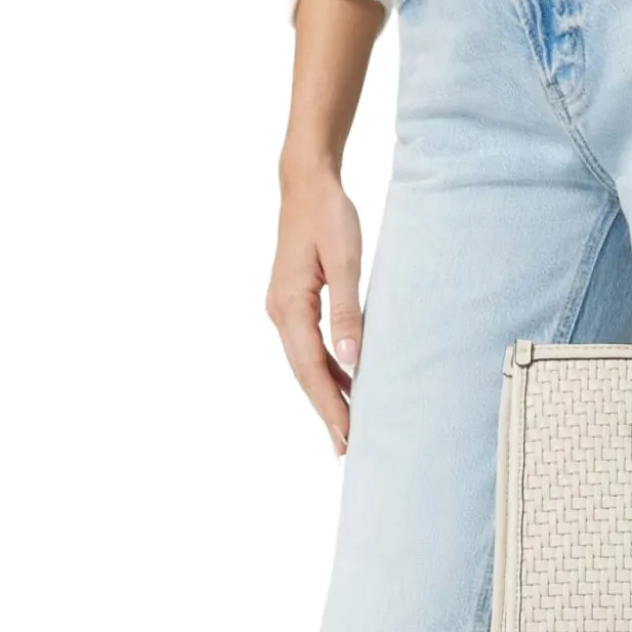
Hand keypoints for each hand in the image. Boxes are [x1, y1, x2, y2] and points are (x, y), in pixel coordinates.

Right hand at [265, 161, 361, 455]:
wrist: (306, 182)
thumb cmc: (329, 215)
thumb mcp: (346, 260)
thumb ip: (349, 311)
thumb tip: (352, 361)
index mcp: (290, 306)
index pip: (312, 369)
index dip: (330, 405)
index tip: (346, 435)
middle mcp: (279, 312)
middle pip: (304, 374)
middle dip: (326, 412)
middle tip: (346, 449)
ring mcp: (282, 309)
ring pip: (305, 363)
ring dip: (325, 395)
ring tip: (346, 428)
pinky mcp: (293, 304)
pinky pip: (308, 347)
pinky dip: (325, 370)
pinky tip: (344, 386)